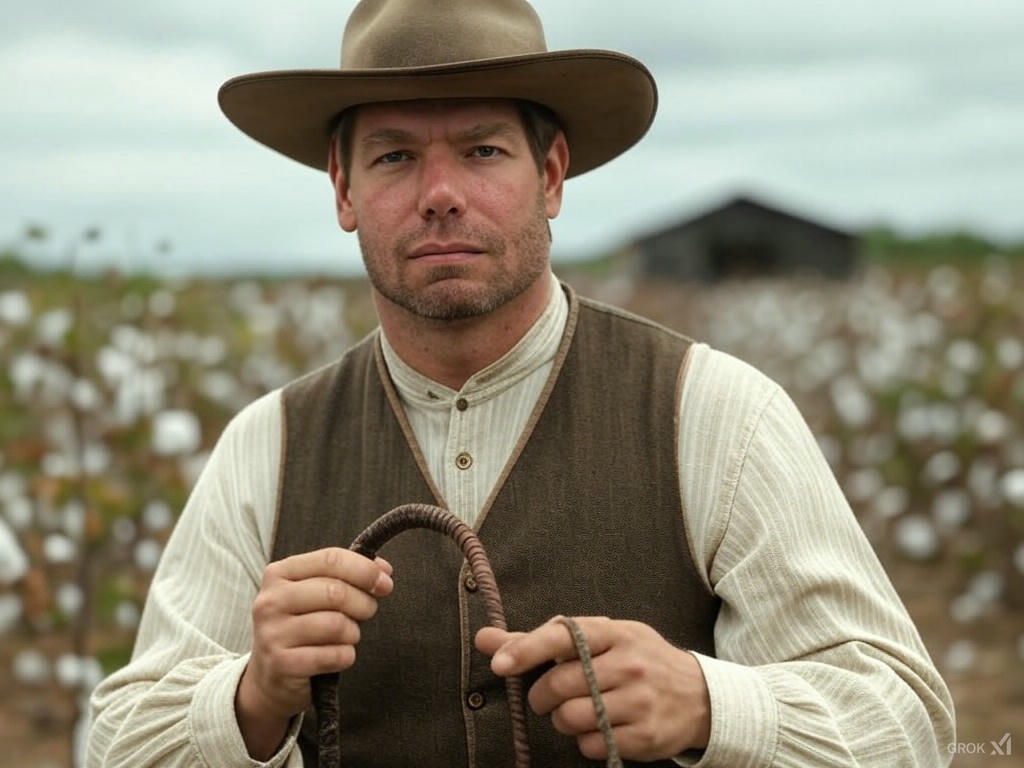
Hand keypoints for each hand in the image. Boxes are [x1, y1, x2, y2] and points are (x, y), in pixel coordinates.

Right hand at [235, 548, 392, 758]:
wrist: (271, 677)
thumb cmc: (302, 626)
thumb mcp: (317, 593)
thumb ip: (348, 575)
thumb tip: (383, 570)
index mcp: (279, 573)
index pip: (330, 559)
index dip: (365, 569)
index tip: (385, 581)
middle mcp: (270, 601)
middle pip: (336, 592)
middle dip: (364, 603)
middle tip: (367, 612)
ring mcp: (272, 633)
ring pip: (336, 625)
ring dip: (353, 632)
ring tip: (346, 636)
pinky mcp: (281, 664)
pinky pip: (334, 655)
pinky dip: (346, 656)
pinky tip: (337, 655)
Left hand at [475, 616, 710, 761]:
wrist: (701, 695)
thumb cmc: (638, 660)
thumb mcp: (601, 639)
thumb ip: (542, 641)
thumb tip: (485, 640)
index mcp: (615, 633)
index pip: (563, 635)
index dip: (527, 649)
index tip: (500, 663)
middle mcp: (629, 664)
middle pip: (560, 684)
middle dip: (542, 695)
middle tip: (548, 697)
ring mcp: (639, 701)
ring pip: (571, 718)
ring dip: (563, 720)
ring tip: (577, 711)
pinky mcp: (645, 736)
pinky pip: (591, 745)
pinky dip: (586, 740)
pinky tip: (600, 727)